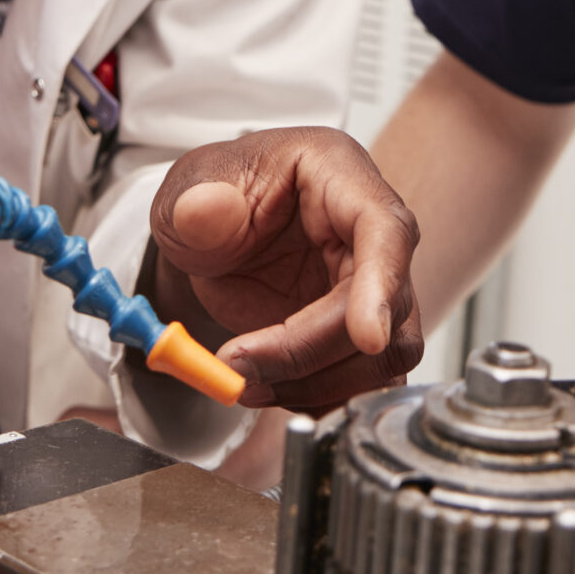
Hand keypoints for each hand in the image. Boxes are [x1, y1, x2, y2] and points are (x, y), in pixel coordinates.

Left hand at [146, 128, 423, 411]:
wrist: (208, 234)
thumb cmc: (210, 198)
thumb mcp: (186, 190)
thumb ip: (195, 202)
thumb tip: (205, 212)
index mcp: (337, 175)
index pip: (385, 230)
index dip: (382, 284)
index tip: (367, 338)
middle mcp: (369, 231)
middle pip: (388, 307)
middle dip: (311, 352)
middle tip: (239, 368)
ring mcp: (371, 285)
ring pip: (385, 355)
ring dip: (318, 384)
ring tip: (247, 383)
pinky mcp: (358, 331)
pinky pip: (365, 380)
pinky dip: (320, 399)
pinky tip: (272, 391)